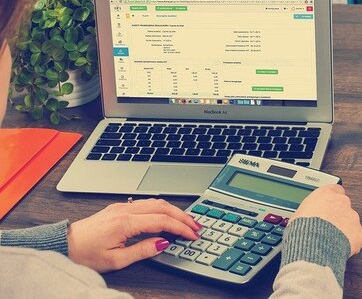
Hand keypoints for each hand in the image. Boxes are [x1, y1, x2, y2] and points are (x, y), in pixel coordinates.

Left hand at [67, 198, 200, 271]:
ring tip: (186, 220)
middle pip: (162, 207)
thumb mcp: (116, 260)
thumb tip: (163, 243)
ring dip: (173, 210)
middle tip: (196, 226)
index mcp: (125, 222)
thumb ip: (143, 250)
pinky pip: (146, 203)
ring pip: (155, 202)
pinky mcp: (119, 208)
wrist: (64, 244)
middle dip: (182, 216)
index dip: (181, 228)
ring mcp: (122, 206)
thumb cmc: (85, 254)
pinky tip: (167, 215)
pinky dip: (162, 208)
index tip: (192, 235)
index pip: (162, 221)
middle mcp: (125, 210)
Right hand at [290, 184, 361, 255]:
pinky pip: (355, 236)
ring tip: (331, 239)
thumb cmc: (303, 228)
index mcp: (327, 194)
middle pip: (343, 206)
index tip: (327, 206)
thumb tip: (305, 217)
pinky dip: (349, 242)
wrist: (313, 244)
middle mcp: (342, 202)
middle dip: (337, 215)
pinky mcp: (359, 232)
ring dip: (343, 228)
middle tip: (327, 226)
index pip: (335, 190)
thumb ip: (309, 211)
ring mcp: (352, 217)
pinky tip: (338, 246)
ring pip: (350, 222)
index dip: (331, 200)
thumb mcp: (298, 213)